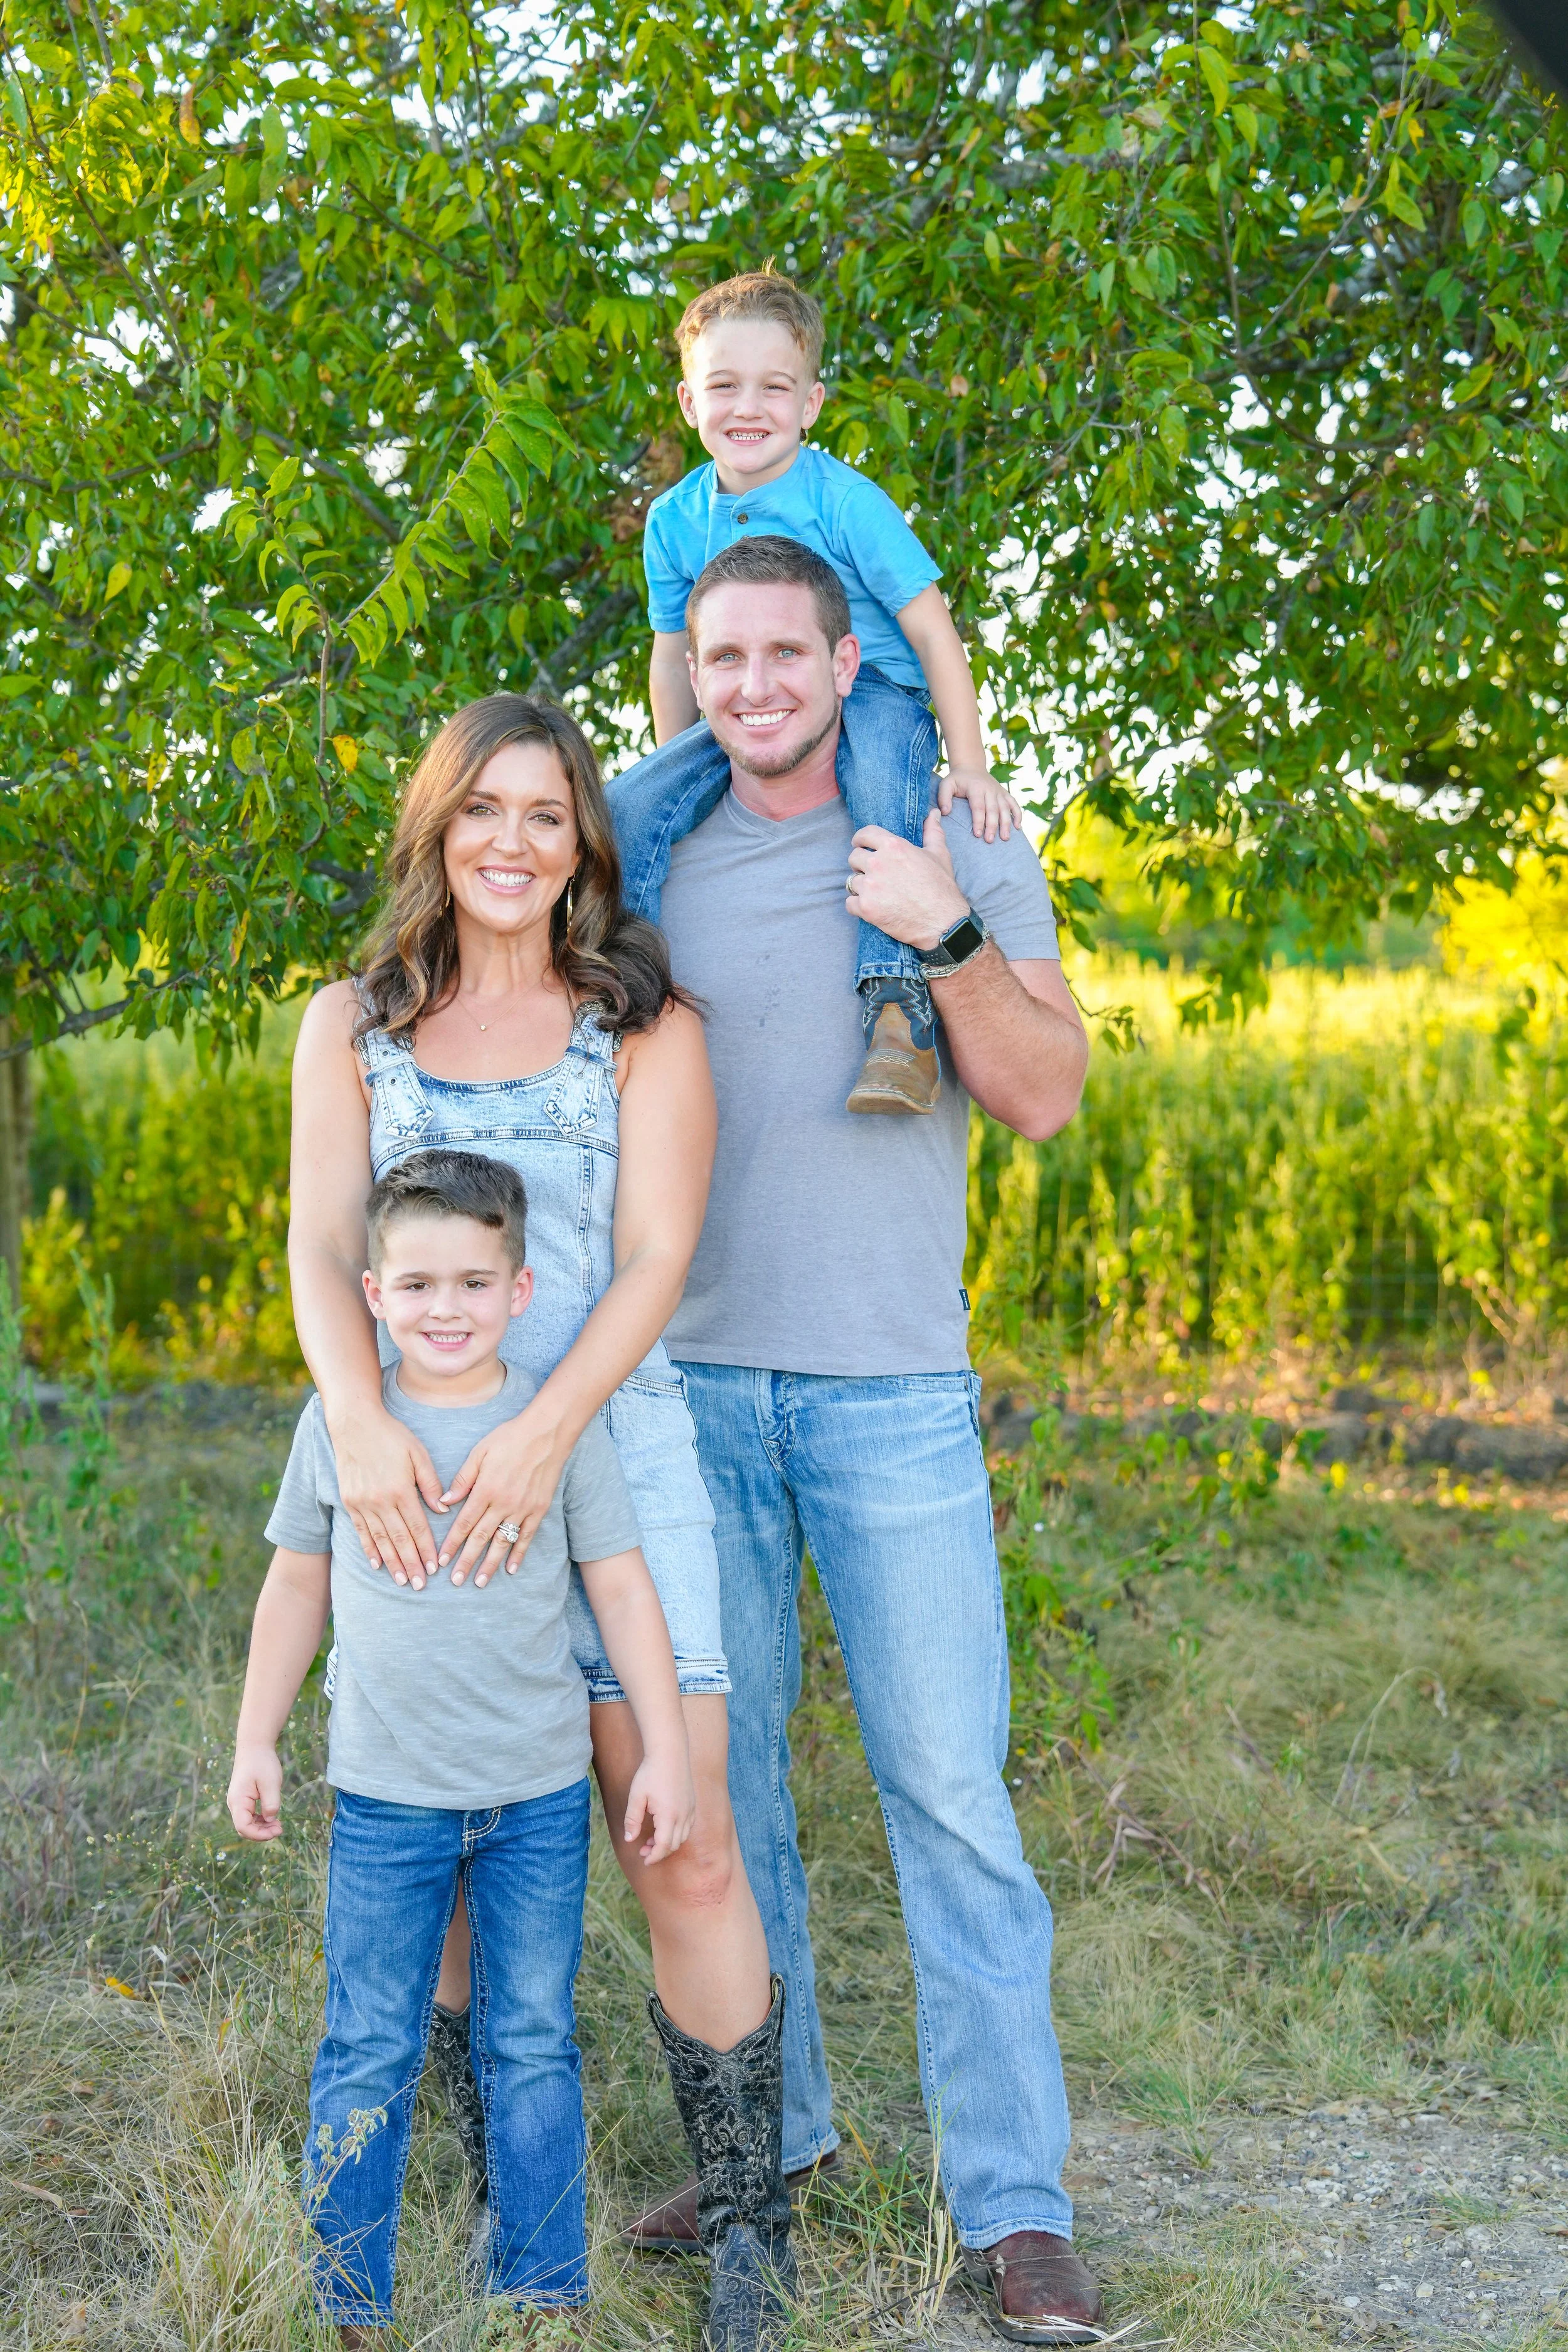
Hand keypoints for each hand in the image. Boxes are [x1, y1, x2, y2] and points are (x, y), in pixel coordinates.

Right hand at [229, 1745, 282, 1840]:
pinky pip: (250, 1816)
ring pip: (247, 1823)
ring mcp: (238, 1802)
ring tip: (278, 1825)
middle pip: (244, 1828)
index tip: (276, 1832)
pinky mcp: (244, 1800)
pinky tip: (273, 1818)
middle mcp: (234, 1804)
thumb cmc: (262, 1762)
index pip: (243, 1827)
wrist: (254, 1746)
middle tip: (280, 1829)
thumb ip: (271, 1803)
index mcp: (238, 1800)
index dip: (259, 1834)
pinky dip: (261, 1820)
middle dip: (261, 1833)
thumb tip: (270, 1820)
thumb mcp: (270, 1782)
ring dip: (262, 1828)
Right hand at [326, 1401, 443, 1587]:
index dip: (427, 1549)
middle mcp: (380, 1501)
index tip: (434, 1568)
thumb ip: (431, 1483)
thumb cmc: (392, 1436)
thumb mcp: (418, 1453)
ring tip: (402, 1581)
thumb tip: (443, 1509)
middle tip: (420, 1586)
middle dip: (412, 1564)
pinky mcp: (349, 1502)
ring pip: (380, 1540)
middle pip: (400, 1539)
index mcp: (401, 1490)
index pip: (417, 1527)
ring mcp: (362, 1503)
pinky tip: (376, 1564)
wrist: (354, 1424)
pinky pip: (361, 1531)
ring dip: (392, 1563)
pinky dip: (369, 1549)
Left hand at [436, 1392, 574, 1586]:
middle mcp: (502, 1503)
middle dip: (466, 1561)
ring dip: (490, 1564)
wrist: (546, 1433)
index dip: (452, 1544)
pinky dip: (519, 1554)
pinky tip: (512, 1569)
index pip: (464, 1523)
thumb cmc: (509, 1438)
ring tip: (480, 1582)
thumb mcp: (479, 1452)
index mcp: (484, 1489)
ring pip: (503, 1542)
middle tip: (456, 1581)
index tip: (442, 1561)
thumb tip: (445, 1502)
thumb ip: (462, 1479)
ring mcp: (522, 1508)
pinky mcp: (539, 1509)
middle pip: (480, 1538)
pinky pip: (527, 1536)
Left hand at [623, 1746, 696, 1864]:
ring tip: (651, 1840)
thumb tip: (629, 1840)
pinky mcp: (692, 1804)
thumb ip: (632, 1820)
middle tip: (642, 1850)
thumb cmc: (650, 1773)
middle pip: (674, 1845)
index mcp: (668, 1816)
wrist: (670, 1752)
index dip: (654, 1857)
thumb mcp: (636, 1797)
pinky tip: (664, 1827)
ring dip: (668, 1843)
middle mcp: (683, 1815)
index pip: (664, 1846)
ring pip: (682, 1837)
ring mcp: (690, 1809)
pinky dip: (676, 1833)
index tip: (644, 1861)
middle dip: (659, 1852)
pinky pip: (687, 1826)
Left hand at [846, 809, 972, 953]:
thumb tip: (933, 814)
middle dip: (861, 865)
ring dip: (861, 887)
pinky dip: (858, 906)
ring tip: (876, 893)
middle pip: (854, 858)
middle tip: (873, 875)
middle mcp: (878, 863)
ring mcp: (870, 886)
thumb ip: (932, 832)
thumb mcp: (939, 855)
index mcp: (894, 846)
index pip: (864, 834)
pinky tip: (872, 908)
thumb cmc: (941, 888)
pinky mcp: (866, 908)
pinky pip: (849, 903)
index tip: (860, 845)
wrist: (943, 922)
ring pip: (851, 881)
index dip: (860, 840)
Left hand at [936, 764, 1023, 841]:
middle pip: (993, 810)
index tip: (977, 835)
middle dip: (992, 826)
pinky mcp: (1004, 793)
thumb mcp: (946, 784)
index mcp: (976, 788)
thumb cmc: (957, 779)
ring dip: (1006, 823)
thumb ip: (943, 798)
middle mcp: (990, 789)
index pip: (978, 807)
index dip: (978, 821)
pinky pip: (1014, 804)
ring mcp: (999, 791)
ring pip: (1005, 808)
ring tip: (1005, 838)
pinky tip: (1018, 827)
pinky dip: (1018, 815)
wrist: (971, 767)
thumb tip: (945, 812)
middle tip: (989, 840)